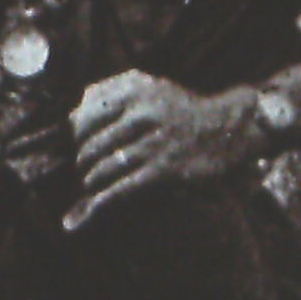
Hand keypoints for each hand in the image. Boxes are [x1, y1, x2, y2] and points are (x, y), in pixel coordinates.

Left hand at [66, 72, 261, 230]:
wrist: (229, 126)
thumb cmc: (180, 110)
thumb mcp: (147, 87)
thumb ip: (109, 93)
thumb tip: (71, 116)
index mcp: (134, 90)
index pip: (83, 117)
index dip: (72, 139)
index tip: (73, 148)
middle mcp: (143, 113)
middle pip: (90, 146)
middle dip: (81, 165)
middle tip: (82, 173)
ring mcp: (155, 142)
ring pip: (103, 169)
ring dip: (90, 184)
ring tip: (89, 188)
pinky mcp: (165, 169)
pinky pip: (121, 189)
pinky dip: (99, 204)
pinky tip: (88, 212)